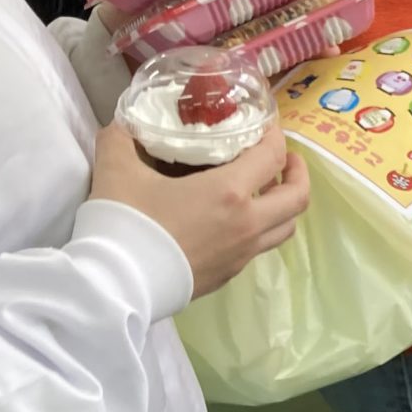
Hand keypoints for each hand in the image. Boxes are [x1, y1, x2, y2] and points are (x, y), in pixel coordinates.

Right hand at [89, 122, 310, 299]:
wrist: (113, 287)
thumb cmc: (124, 224)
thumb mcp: (116, 171)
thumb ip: (121, 139)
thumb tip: (123, 123)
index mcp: (229, 193)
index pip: (273, 156)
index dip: (276, 137)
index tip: (267, 128)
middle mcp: (247, 224)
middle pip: (298, 198)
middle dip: (298, 174)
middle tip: (284, 161)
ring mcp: (241, 254)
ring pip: (284, 227)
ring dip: (283, 206)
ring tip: (264, 192)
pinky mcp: (228, 275)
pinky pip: (259, 248)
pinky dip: (260, 230)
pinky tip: (235, 222)